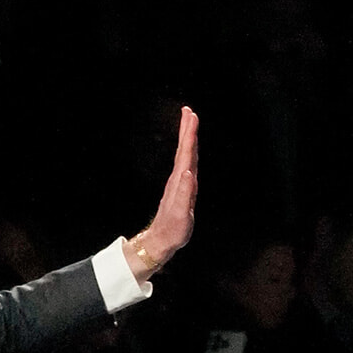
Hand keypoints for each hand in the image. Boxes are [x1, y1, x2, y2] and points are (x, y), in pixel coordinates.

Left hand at [126, 105, 198, 282]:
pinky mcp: (181, 189)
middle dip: (188, 130)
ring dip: (188, 139)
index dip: (189, 134)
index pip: (186, 152)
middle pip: (184, 149)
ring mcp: (179, 183)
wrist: (161, 241)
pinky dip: (189, 154)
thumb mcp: (181, 214)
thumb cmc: (173, 230)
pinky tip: (191, 150)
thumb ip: (185, 193)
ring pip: (185, 156)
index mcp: (180, 181)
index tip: (191, 116)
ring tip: (191, 124)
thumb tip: (189, 173)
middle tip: (189, 111)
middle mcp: (179, 179)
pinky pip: (186, 165)